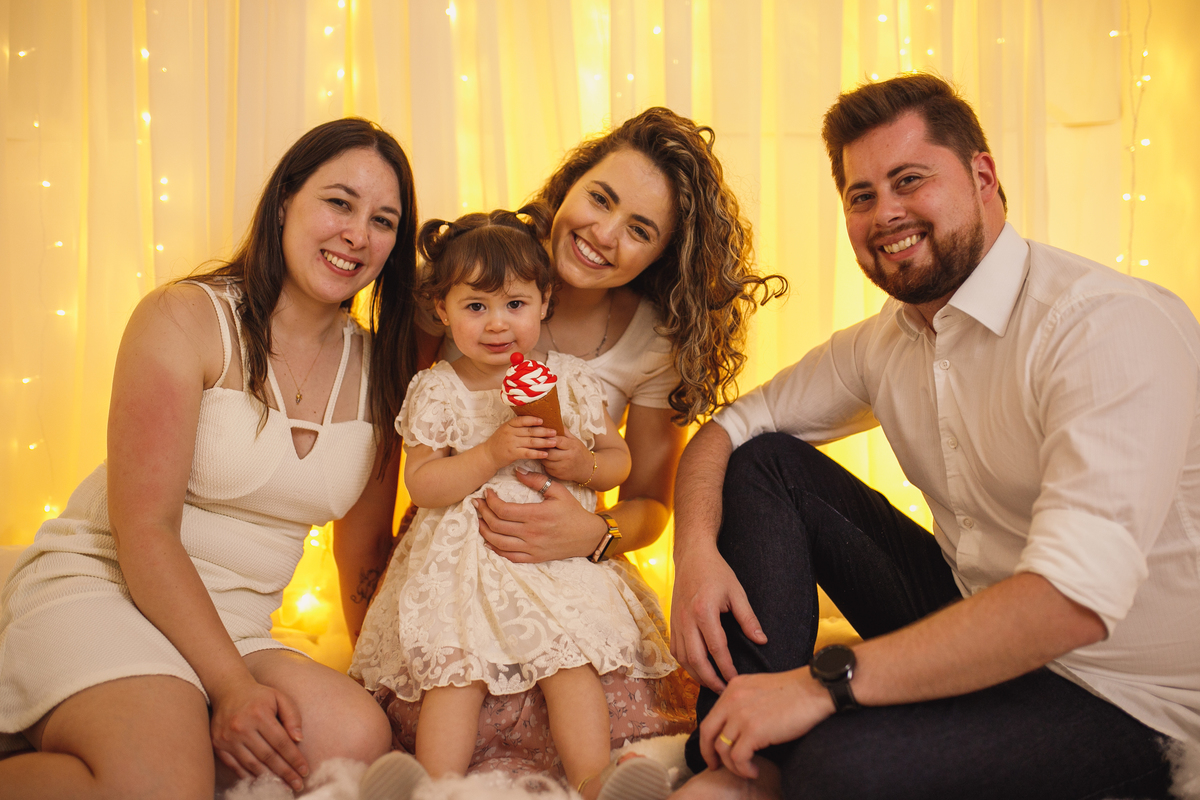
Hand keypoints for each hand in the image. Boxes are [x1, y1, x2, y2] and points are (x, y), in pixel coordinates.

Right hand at [209, 677, 308, 791]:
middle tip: (297, 785)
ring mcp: (227, 738)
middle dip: (285, 773)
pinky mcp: (217, 745)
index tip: (305, 771)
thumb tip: (299, 740)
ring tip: (283, 786)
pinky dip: (249, 776)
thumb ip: (292, 716)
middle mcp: (242, 727)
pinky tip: (262, 781)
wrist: (228, 690)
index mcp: (259, 714)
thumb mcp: (279, 698)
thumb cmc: (259, 695)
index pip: (281, 742)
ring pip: (252, 764)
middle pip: (268, 756)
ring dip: (269, 778)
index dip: (294, 759)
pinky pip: (235, 766)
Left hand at [473, 467, 606, 561]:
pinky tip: (489, 540)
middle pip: (496, 525)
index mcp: (536, 515)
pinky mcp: (533, 557)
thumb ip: (537, 480)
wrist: (587, 536)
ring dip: (484, 530)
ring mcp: (531, 548)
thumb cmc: (572, 512)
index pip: (503, 510)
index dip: (490, 501)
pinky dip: (495, 549)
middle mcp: (531, 533)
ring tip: (478, 520)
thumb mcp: (558, 491)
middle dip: (482, 513)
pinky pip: (508, 556)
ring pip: (498, 542)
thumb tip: (518, 471)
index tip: (487, 493)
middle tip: (477, 503)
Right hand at [483, 416, 556, 468]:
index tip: (544, 420)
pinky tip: (545, 454)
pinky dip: (537, 453)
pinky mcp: (512, 454)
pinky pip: (527, 453)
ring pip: (530, 441)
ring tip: (554, 442)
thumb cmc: (499, 442)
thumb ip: (517, 426)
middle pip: (529, 431)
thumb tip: (535, 423)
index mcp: (508, 425)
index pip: (522, 420)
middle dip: (544, 431)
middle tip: (555, 431)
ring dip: (544, 442)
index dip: (533, 420)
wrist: (488, 455)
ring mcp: (511, 443)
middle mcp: (510, 433)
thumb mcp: (505, 430)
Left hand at [541, 428, 592, 482]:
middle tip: (537, 443)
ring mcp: (563, 467)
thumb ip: (564, 431)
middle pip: (549, 452)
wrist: (587, 468)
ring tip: (540, 451)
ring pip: (546, 461)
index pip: (557, 441)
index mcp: (572, 446)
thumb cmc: (579, 451)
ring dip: (541, 456)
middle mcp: (568, 457)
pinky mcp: (559, 475)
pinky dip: (545, 464)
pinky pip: (547, 468)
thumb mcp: (574, 439)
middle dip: (542, 448)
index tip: (541, 435)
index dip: (548, 438)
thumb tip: (553, 420)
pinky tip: (545, 459)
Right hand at [670, 547, 766, 690]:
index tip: (736, 680)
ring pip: (682, 658)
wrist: (692, 556)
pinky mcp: (671, 623)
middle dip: (710, 679)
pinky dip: (685, 664)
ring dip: (696, 675)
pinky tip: (697, 669)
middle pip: (696, 659)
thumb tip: (761, 641)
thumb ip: (748, 619)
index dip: (726, 668)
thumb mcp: (737, 592)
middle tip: (724, 691)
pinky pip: (675, 650)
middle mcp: (686, 619)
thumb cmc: (716, 572)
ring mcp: (676, 622)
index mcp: (704, 611)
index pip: (716, 648)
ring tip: (712, 684)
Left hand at [699, 669, 833, 778]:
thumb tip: (736, 722)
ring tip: (747, 770)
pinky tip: (754, 771)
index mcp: (733, 688)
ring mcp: (741, 715)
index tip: (714, 752)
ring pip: (722, 749)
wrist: (814, 689)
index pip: (710, 717)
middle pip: (707, 732)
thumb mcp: (759, 687)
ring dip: (732, 766)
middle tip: (716, 766)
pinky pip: (738, 758)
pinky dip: (744, 769)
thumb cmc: (794, 691)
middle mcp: (732, 700)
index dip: (708, 738)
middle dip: (709, 753)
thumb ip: (743, 700)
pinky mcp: (754, 731)